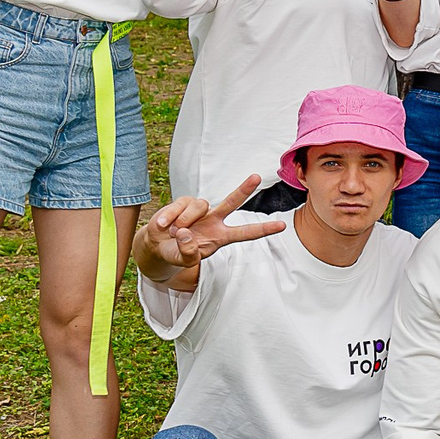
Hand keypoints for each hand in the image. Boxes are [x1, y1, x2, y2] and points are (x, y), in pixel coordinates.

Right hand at [134, 175, 286, 275]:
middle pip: (231, 202)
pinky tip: (164, 226)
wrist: (157, 246)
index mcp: (221, 237)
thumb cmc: (176, 254)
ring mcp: (200, 210)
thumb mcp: (184, 261)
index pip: (245, 233)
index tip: (282, 226)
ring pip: (199, 207)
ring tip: (174, 233)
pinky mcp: (184, 202)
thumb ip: (188, 252)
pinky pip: (180, 206)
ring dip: (183, 222)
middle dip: (244, 189)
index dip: (263, 229)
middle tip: (257, 177)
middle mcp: (214, 220)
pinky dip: (170, 218)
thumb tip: (186, 233)